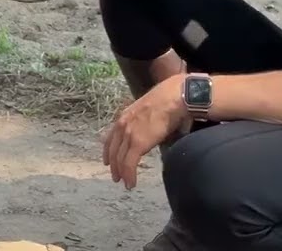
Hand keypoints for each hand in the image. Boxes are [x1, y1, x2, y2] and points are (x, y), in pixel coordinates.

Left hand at [100, 74, 187, 189]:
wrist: (173, 97)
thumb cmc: (167, 101)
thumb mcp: (147, 110)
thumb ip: (143, 123)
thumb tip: (150, 132)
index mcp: (124, 117)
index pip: (110, 138)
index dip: (108, 151)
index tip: (107, 161)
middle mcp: (122, 125)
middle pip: (113, 151)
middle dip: (114, 166)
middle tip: (116, 177)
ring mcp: (129, 134)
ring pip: (120, 159)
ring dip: (122, 173)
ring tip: (125, 183)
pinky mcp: (138, 143)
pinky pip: (129, 164)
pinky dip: (129, 176)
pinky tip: (131, 183)